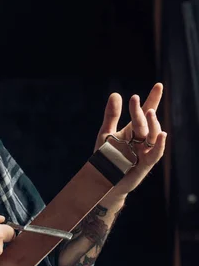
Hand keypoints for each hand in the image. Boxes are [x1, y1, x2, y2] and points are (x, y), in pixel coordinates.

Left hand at [95, 83, 166, 198]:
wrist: (103, 180)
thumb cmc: (106, 157)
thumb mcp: (106, 133)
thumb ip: (111, 115)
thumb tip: (116, 94)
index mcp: (133, 130)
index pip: (146, 112)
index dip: (153, 99)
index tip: (159, 85)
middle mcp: (142, 139)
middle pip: (146, 122)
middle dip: (142, 111)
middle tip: (135, 99)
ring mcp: (145, 151)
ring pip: (154, 136)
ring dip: (153, 124)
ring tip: (149, 112)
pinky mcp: (145, 164)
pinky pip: (155, 153)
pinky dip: (159, 144)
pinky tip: (162, 134)